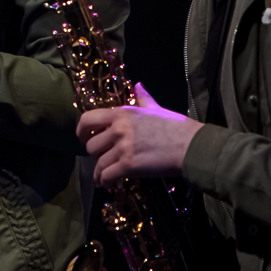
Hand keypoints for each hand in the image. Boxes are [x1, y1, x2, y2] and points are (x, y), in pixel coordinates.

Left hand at [76, 83, 203, 186]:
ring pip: (98, 163)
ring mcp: (123, 147)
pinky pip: (107, 175)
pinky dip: (105, 181)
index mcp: (122, 113)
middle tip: (102, 159)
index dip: (80, 131)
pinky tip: (108, 185)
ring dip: (99, 172)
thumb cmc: (176, 127)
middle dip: (95, 155)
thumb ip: (143, 98)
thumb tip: (138, 85)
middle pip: (91, 145)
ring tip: (103, 178)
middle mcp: (118, 129)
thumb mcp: (156, 108)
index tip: (82, 138)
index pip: (87, 119)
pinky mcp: (129, 165)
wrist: (191, 146)